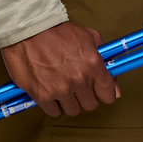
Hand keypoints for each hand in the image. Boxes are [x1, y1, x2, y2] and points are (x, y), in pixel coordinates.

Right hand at [1, 22, 120, 117]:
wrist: (28, 29)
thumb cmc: (57, 31)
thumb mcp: (87, 36)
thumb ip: (104, 59)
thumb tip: (114, 86)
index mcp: (93, 64)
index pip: (108, 94)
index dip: (103, 93)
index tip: (97, 90)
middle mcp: (79, 79)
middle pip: (90, 105)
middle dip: (85, 96)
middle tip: (76, 85)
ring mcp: (61, 89)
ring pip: (73, 110)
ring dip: (68, 101)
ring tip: (61, 86)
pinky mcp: (42, 95)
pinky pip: (54, 111)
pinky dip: (53, 104)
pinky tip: (50, 91)